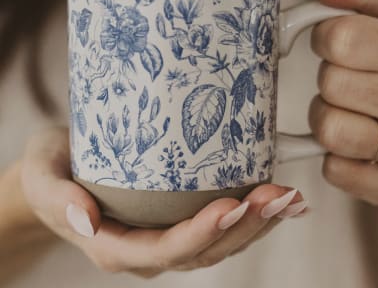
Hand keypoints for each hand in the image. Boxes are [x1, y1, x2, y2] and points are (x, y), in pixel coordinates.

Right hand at [21, 127, 305, 276]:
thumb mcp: (42, 176)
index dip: (200, 233)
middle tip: (277, 195)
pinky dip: (252, 216)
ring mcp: (164, 237)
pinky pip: (219, 227)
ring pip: (218, 243)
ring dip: (257, 223)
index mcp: (114, 244)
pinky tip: (278, 201)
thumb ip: (57, 198)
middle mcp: (146, 248)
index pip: (164, 249)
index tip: (231, 205)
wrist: (57, 173)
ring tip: (289, 198)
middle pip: (203, 250)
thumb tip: (83, 219)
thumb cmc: (51, 172)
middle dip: (244, 226)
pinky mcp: (176, 219)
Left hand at [309, 0, 377, 204]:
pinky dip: (337, 157)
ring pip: (330, 129)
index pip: (345, 38)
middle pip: (334, 82)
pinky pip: (335, 170)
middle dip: (331, 75)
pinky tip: (360, 146)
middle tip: (349, 76)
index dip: (327, 36)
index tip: (335, 40)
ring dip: (327, 117)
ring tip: (351, 111)